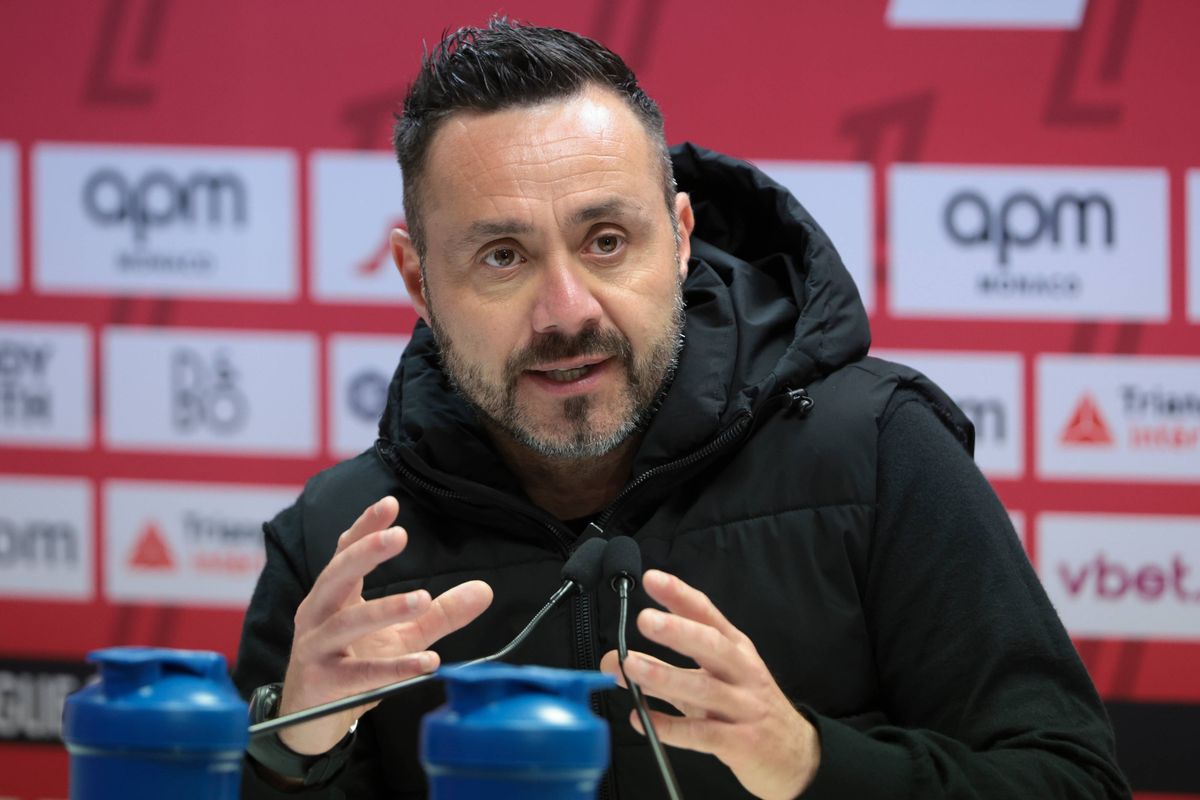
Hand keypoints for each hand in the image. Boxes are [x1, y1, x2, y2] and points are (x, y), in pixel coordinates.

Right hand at [279, 496, 492, 754]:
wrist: (311, 719)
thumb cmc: (353, 664)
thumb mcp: (401, 634)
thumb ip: (439, 612)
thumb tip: (486, 589)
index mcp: (333, 594)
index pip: (345, 551)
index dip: (366, 527)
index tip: (391, 504)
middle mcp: (318, 613)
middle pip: (337, 575)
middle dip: (366, 553)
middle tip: (399, 536)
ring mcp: (316, 647)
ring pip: (347, 623)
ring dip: (385, 609)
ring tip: (422, 599)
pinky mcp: (322, 682)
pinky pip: (360, 674)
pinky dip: (394, 667)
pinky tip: (427, 661)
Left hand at [600, 570, 819, 799]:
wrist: (795, 755)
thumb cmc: (747, 708)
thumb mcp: (712, 681)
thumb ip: (664, 670)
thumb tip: (614, 660)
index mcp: (736, 649)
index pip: (708, 614)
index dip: (680, 595)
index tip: (652, 579)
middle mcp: (742, 672)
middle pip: (711, 645)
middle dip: (678, 631)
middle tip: (645, 619)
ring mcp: (744, 707)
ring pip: (704, 688)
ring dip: (664, 676)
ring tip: (630, 666)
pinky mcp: (742, 743)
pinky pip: (702, 734)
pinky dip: (670, 727)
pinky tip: (642, 719)